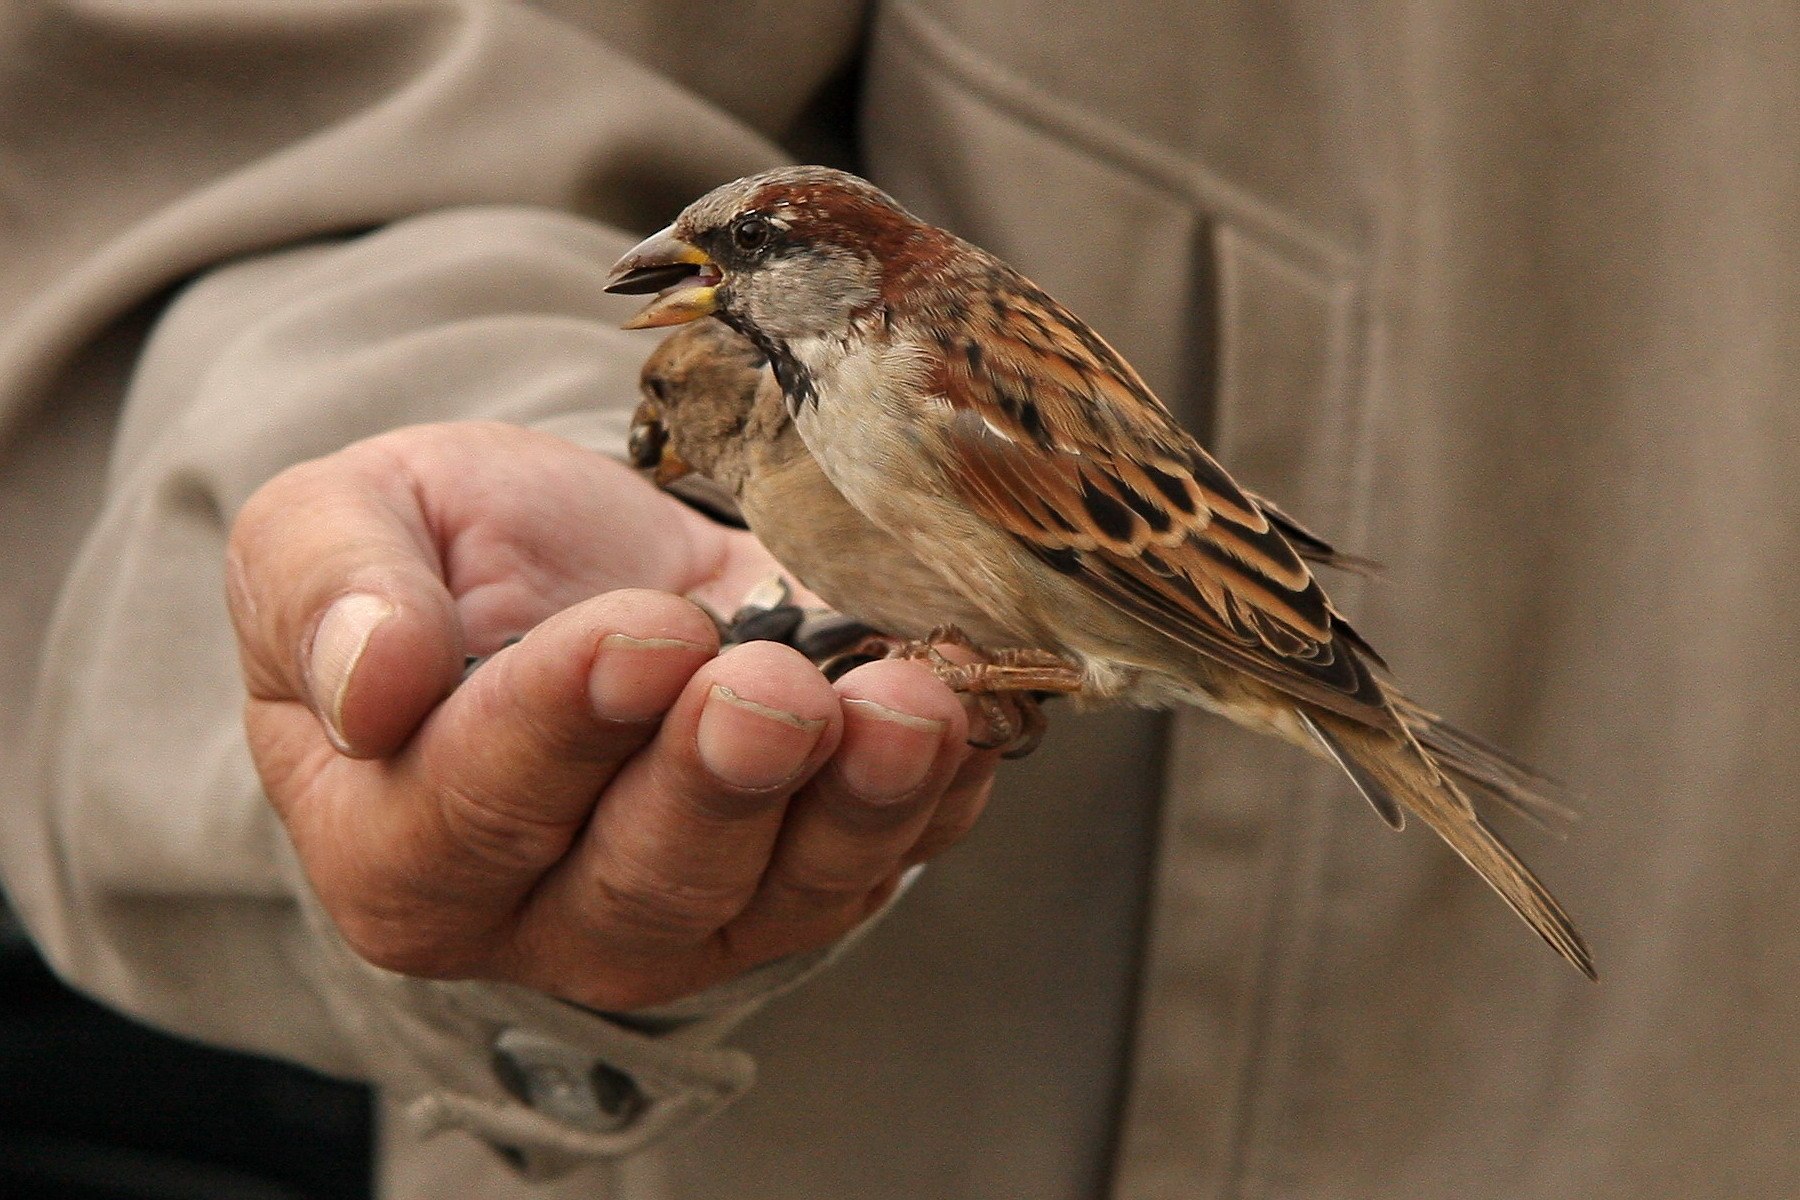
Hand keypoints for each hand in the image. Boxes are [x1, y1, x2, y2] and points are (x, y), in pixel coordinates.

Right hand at [226, 421, 996, 1009]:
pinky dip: (941, 787)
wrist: (579, 561)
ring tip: (906, 705)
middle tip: (774, 688)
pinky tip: (969, 706)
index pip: (473, 813)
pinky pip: (892, 853)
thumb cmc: (445, 554)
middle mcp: (553, 912)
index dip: (560, 726)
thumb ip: (322, 595)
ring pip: (789, 893)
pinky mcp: (818, 869)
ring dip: (858, 802)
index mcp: (400, 844)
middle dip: (720, 781)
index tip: (641, 634)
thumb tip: (366, 687)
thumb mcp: (336, 527)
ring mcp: (704, 907)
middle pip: (644, 882)